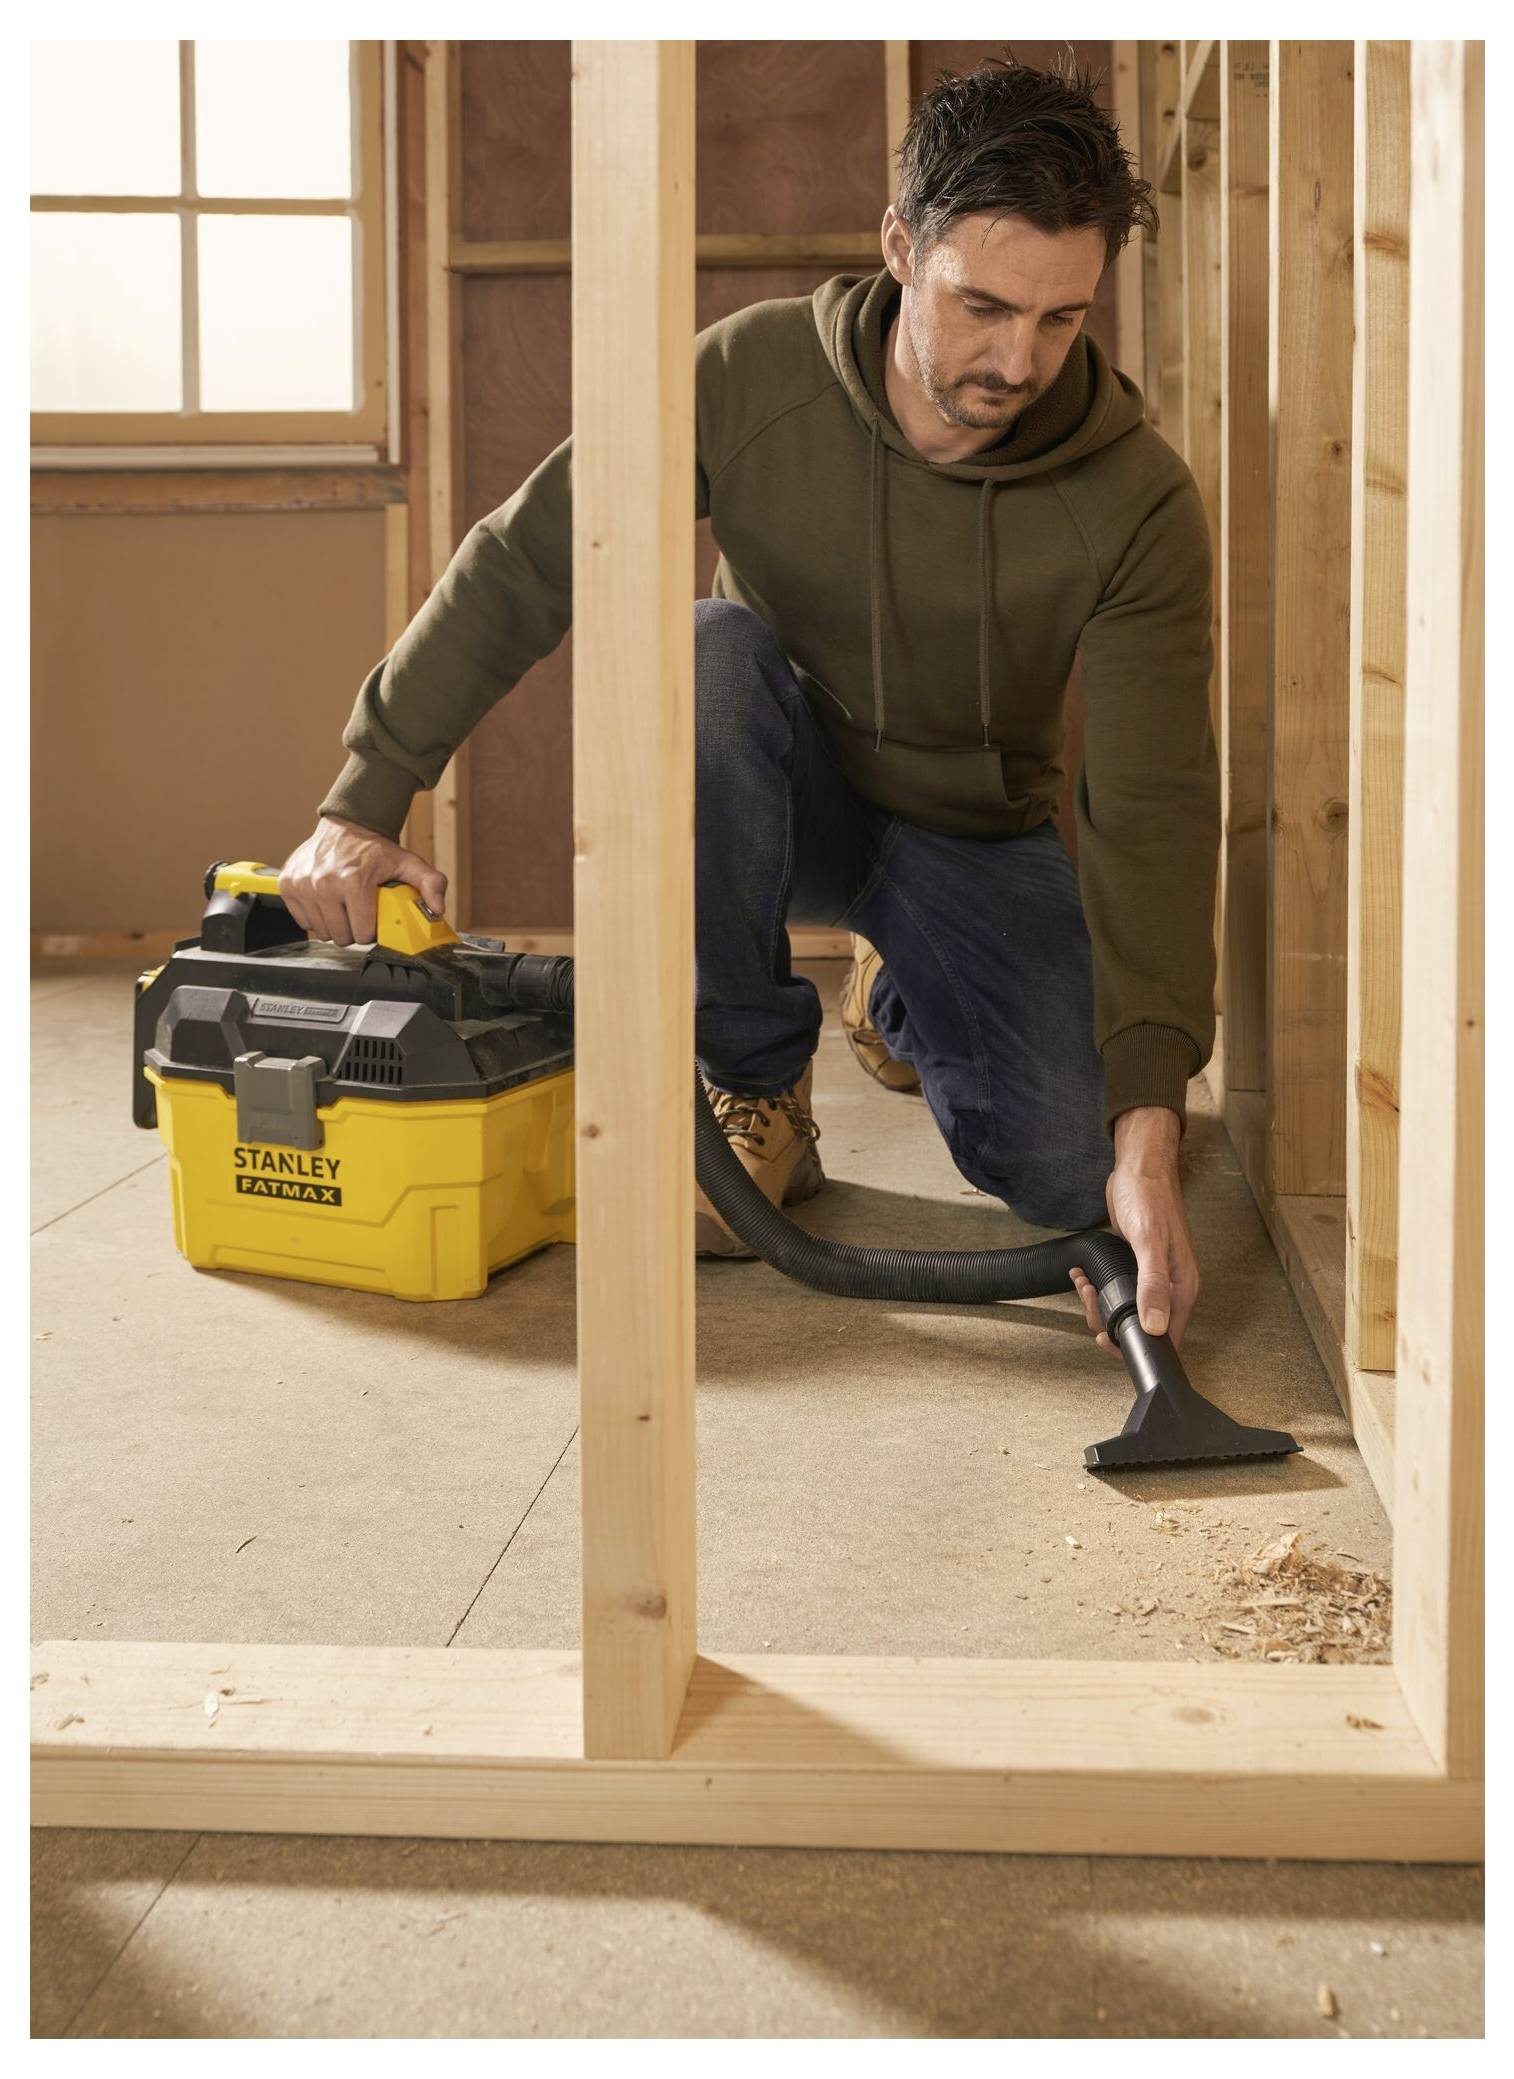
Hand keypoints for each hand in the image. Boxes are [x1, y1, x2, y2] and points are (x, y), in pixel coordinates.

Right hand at [279, 815, 447, 946]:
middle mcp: (324, 884)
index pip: (362, 933)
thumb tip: (438, 908)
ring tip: (344, 906)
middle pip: (340, 936)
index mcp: (354, 881)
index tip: (373, 919)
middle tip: (359, 913)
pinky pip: (302, 920)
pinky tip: (327, 901)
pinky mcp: (288, 884)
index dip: (371, 930)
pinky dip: (315, 915)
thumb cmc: (376, 850)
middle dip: (352, 929)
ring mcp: (303, 884)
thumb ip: (430, 884)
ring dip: (334, 924)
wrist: (347, 826)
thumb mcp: (409, 864)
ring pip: (320, 932)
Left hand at [1068, 1105, 1197, 1357]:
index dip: (1137, 1346)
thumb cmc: (1149, 1198)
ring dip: (1098, 1305)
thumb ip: (1153, 1285)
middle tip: (1089, 1299)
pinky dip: (1097, 1290)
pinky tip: (1082, 1276)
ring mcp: (1152, 1280)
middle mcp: (1171, 1288)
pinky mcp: (1135, 1269)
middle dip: (1109, 1322)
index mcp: (1182, 1288)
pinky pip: (1117, 1292)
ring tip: (1083, 1284)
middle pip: (1142, 1329)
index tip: (1107, 1338)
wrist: (1139, 1168)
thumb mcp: (1149, 1241)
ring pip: (1125, 1312)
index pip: (1167, 1338)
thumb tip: (1156, 1327)